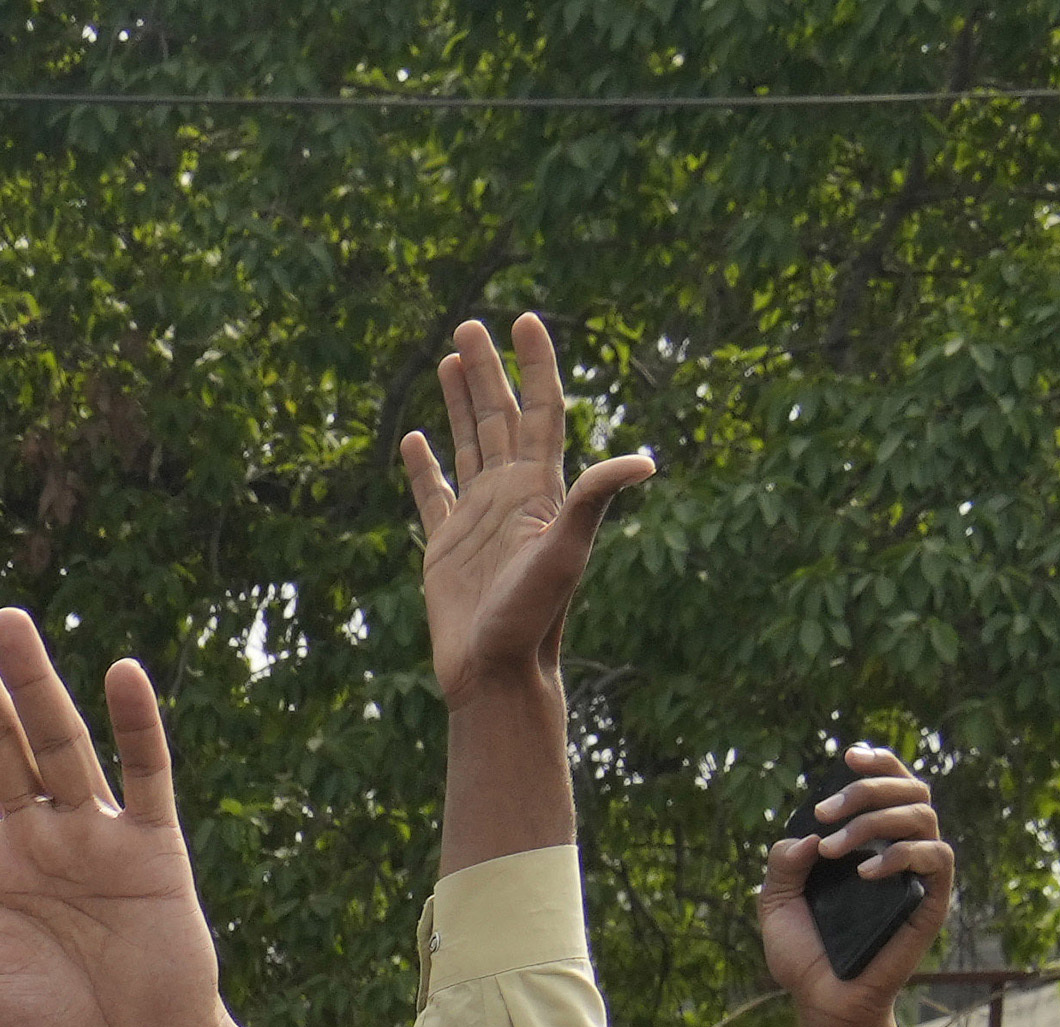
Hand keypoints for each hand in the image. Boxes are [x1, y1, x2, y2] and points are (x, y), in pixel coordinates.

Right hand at [403, 313, 650, 701]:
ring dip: (459, 404)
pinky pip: (433, 494)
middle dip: (486, 370)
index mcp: (540, 487)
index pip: (540, 410)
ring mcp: (477, 518)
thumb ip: (593, 500)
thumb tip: (645, 461)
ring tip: (448, 362)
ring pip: (468, 444)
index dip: (535, 365)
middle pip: (499, 416)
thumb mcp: (566, 553)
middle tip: (470, 328)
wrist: (498, 671)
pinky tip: (414, 441)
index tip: (525, 322)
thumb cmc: (534, 617)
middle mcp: (511, 494)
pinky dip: (423, 466)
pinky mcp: (446, 546)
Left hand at [759, 746, 949, 1026]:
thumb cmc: (805, 953)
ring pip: (923, 815)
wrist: (823, 1001)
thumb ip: (783, 863)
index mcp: (871, 843)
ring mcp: (919, 874)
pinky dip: (900, 855)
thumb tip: (806, 837)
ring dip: (874, 821)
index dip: (878, 763)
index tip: (848, 755)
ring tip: (832, 849)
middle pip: (911, 790)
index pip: (890, 787)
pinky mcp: (932, 900)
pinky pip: (936, 857)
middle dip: (867, 789)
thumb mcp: (776, 902)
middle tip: (825, 811)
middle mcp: (900, 850)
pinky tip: (863, 873)